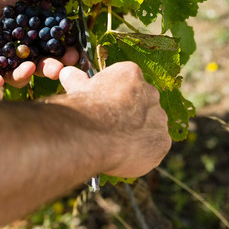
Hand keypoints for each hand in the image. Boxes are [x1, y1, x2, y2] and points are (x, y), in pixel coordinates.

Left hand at [0, 0, 78, 89]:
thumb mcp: (6, 3)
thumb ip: (31, 0)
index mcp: (25, 47)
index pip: (49, 52)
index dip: (62, 54)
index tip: (74, 53)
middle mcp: (15, 63)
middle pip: (37, 69)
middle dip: (49, 69)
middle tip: (59, 68)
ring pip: (15, 79)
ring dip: (24, 75)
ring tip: (29, 69)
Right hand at [58, 61, 170, 177]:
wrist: (93, 133)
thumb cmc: (84, 107)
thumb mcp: (76, 87)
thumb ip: (76, 79)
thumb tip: (66, 72)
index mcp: (130, 74)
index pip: (126, 81)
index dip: (113, 95)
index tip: (103, 105)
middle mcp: (151, 93)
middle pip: (142, 103)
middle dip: (128, 114)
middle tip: (110, 126)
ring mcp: (159, 119)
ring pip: (149, 126)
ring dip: (136, 133)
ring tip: (114, 143)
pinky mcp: (162, 143)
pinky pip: (153, 148)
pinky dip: (140, 153)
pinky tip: (122, 155)